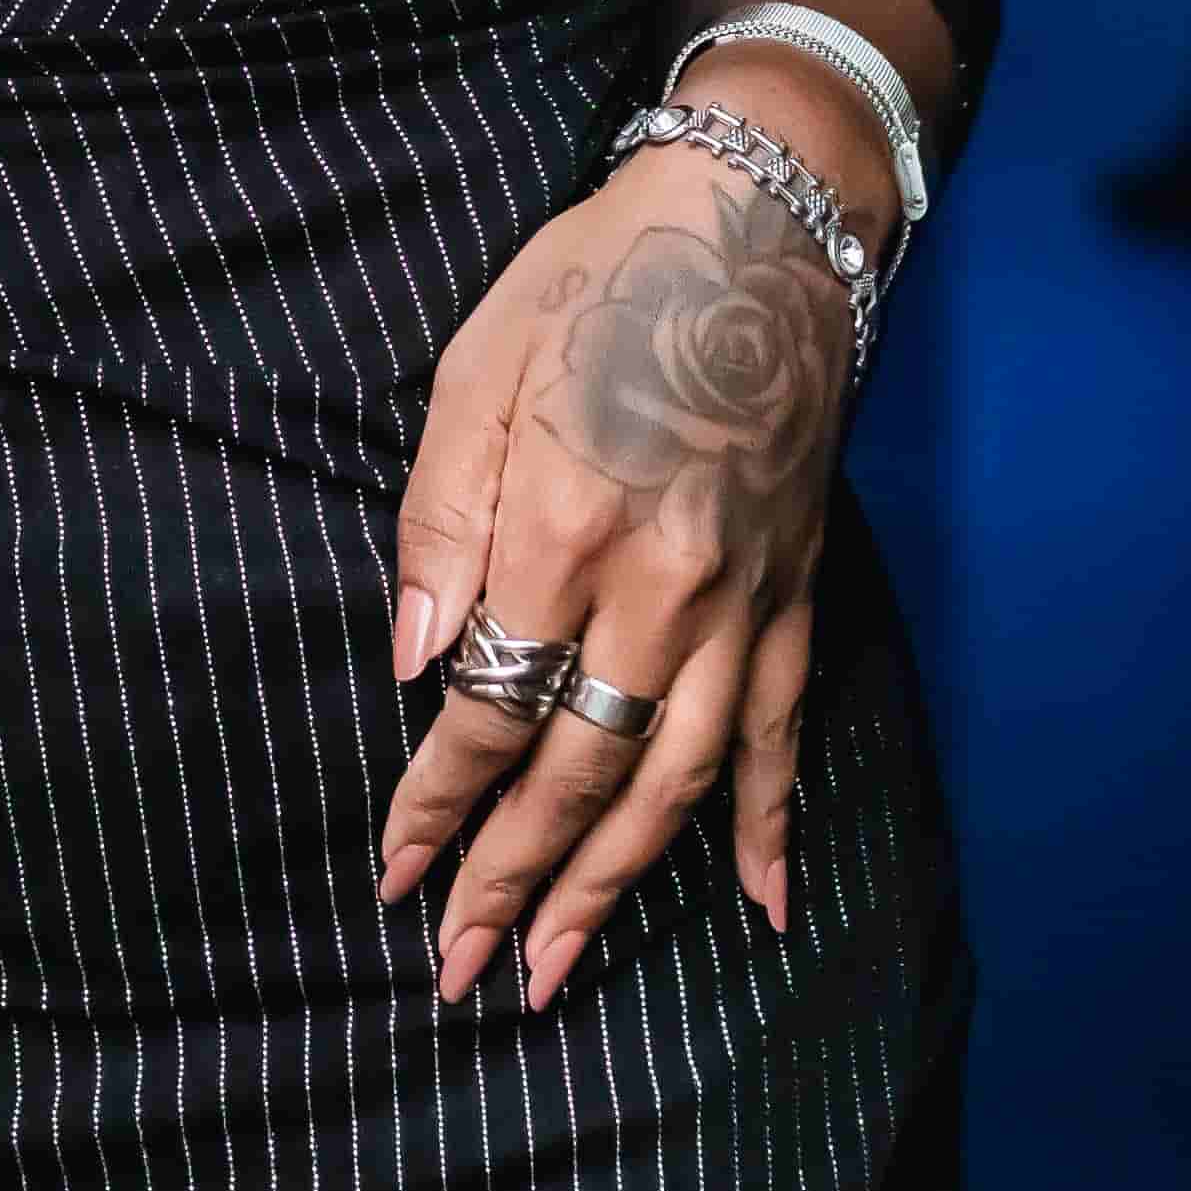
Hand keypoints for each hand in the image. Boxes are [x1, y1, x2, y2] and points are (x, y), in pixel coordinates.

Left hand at [377, 112, 866, 1002]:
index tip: (395, 874)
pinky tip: (761, 908)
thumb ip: (439, 525)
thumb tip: (416, 667)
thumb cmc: (596, 279)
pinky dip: (773, 826)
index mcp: (564, 528)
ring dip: (614, 885)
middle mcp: (662, 588)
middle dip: (510, 880)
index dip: (437, 804)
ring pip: (675, 780)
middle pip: (576, 770)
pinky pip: (785, 734)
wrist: (760, 219)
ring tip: (558, 967)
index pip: (489, 709)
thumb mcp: (477, 371)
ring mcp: (742, 601)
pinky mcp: (796, 594)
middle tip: (457, 972)